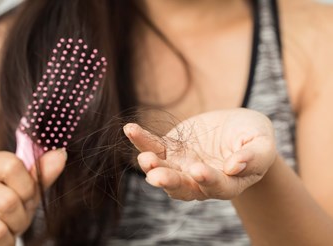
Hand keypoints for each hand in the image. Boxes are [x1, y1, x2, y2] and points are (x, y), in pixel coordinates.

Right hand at [0, 149, 65, 245]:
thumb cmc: (3, 202)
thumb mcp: (25, 187)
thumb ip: (42, 174)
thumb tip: (61, 154)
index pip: (13, 167)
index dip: (27, 189)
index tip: (25, 197)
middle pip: (8, 202)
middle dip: (20, 219)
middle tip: (15, 220)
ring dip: (6, 238)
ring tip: (3, 232)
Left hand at [124, 108, 276, 200]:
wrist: (236, 127)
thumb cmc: (253, 137)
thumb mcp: (262, 143)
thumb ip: (254, 156)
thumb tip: (236, 166)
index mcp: (227, 183)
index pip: (217, 187)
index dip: (208, 180)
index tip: (199, 170)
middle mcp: (199, 180)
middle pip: (183, 187)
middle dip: (169, 182)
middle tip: (156, 176)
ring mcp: (182, 166)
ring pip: (164, 170)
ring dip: (152, 166)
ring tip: (144, 158)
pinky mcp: (170, 150)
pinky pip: (153, 147)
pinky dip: (142, 141)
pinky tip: (131, 130)